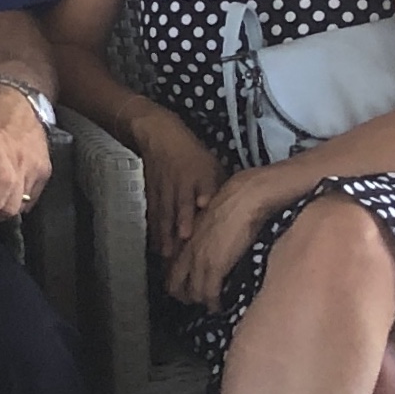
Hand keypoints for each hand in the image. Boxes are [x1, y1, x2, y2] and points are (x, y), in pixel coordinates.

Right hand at [134, 115, 224, 259]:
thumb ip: (223, 190)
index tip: (199, 218)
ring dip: (165, 234)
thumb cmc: (191, 155)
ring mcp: (165, 192)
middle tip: (182, 244)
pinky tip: (156, 245)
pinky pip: (154, 216)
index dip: (199, 203)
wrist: (160, 139)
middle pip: (180, 207)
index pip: (201, 192)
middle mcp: (181, 186)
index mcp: (200, 177)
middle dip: (180, 225)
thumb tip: (241, 210)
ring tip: (167, 254)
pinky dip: (155, 231)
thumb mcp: (213, 167)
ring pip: (165, 215)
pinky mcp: (153, 197)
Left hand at [164, 165, 295, 308]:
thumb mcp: (209, 220)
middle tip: (192, 303)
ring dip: (200, 301)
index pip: (171, 266)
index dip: (174, 280)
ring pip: (192, 291)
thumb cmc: (232, 203)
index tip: (180, 288)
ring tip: (208, 306)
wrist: (244, 197)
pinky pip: (209, 292)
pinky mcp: (215, 265)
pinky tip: (218, 307)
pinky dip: (213, 303)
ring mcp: (200, 259)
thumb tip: (209, 244)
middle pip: (175, 283)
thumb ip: (203, 234)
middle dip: (182, 296)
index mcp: (185, 237)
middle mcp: (188, 250)